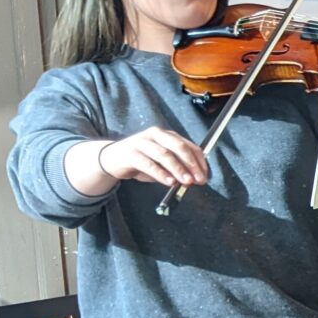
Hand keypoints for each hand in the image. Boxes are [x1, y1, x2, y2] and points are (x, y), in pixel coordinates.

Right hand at [93, 127, 209, 190]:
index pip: (189, 146)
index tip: (204, 176)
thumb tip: (194, 180)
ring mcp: (142, 142)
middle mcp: (156, 135)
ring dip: (178, 169)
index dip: (199, 162)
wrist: (112, 159)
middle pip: (178, 147)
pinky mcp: (130, 152)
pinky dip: (160, 173)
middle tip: (198, 180)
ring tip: (186, 182)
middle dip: (191, 164)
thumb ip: (177, 169)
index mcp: (167, 136)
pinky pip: (148, 163)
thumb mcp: (163, 165)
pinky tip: (169, 182)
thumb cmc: (142, 161)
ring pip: (164, 155)